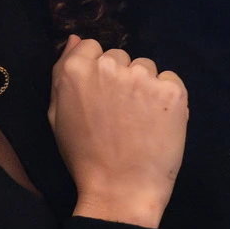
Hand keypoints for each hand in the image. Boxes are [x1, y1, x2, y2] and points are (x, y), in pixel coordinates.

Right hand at [48, 36, 187, 228]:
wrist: (120, 189)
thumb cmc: (84, 156)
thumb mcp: (57, 115)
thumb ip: (62, 72)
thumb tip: (75, 39)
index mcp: (77, 69)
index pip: (92, 47)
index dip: (97, 72)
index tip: (101, 97)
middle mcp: (110, 65)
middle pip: (121, 57)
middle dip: (122, 78)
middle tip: (120, 114)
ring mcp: (143, 76)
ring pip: (146, 69)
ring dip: (145, 88)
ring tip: (140, 122)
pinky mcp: (172, 91)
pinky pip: (170, 82)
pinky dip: (167, 99)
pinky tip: (158, 123)